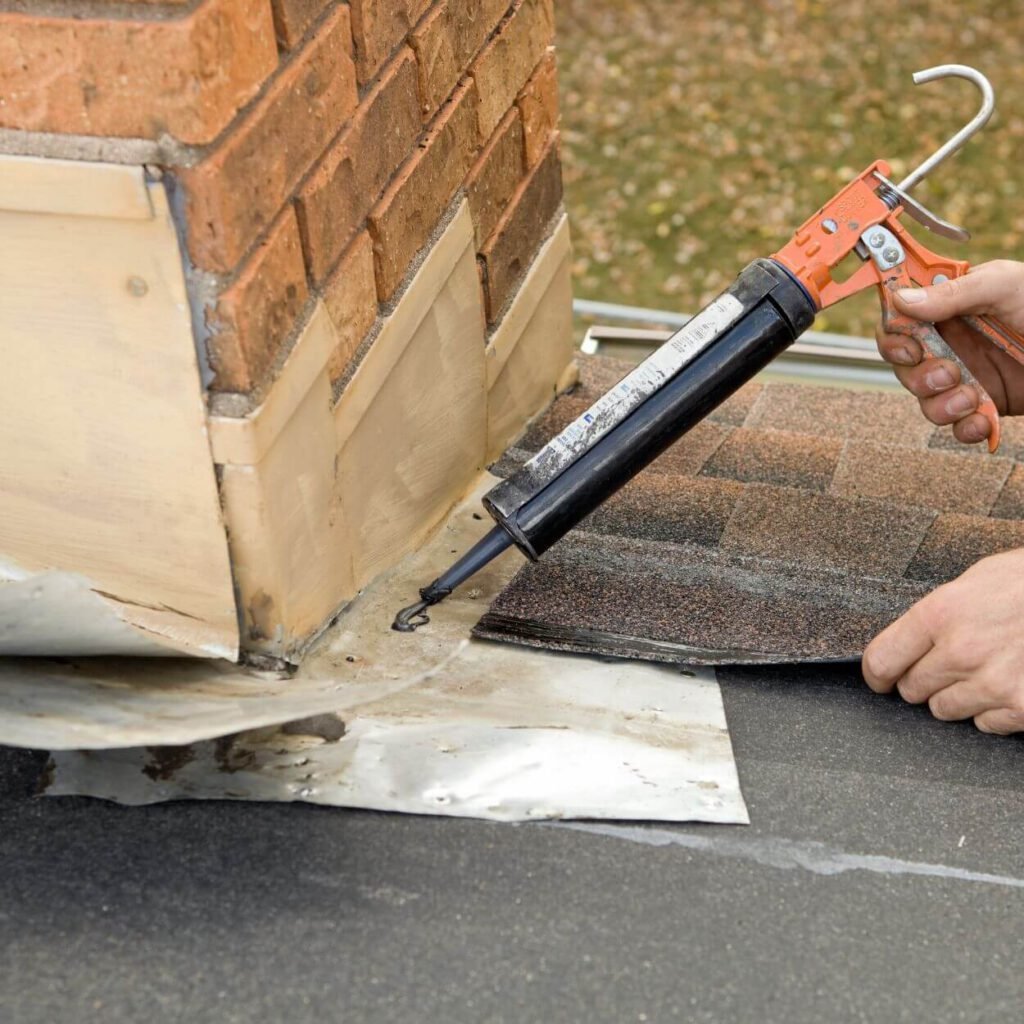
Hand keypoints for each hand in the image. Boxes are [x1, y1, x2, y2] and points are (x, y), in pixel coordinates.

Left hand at [862, 549, 1023, 734]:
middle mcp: (961, 652)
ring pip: (944, 710)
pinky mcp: (1023, 707)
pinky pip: (986, 724)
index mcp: (940, 614)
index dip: (876, 674)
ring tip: (983, 670)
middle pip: (911, 689)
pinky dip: (993, 710)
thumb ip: (937, 614)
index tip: (879, 679)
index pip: (882, 660)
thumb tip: (907, 642)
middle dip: (921, 680)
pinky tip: (1010, 684)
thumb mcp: (975, 581)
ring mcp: (993, 683)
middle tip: (944, 666)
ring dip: (956, 696)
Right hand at [875, 259, 1023, 444]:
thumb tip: (900, 300)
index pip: (900, 320)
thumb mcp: (1005, 287)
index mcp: (951, 307)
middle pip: (903, 365)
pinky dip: (964, 428)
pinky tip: (983, 420)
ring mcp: (968, 375)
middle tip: (948, 374)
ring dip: (940, 405)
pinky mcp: (987, 406)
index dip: (894, 336)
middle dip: (918, 376)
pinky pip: (956, 426)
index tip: (910, 346)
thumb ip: (953, 294)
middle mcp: (954, 342)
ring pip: (924, 400)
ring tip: (971, 398)